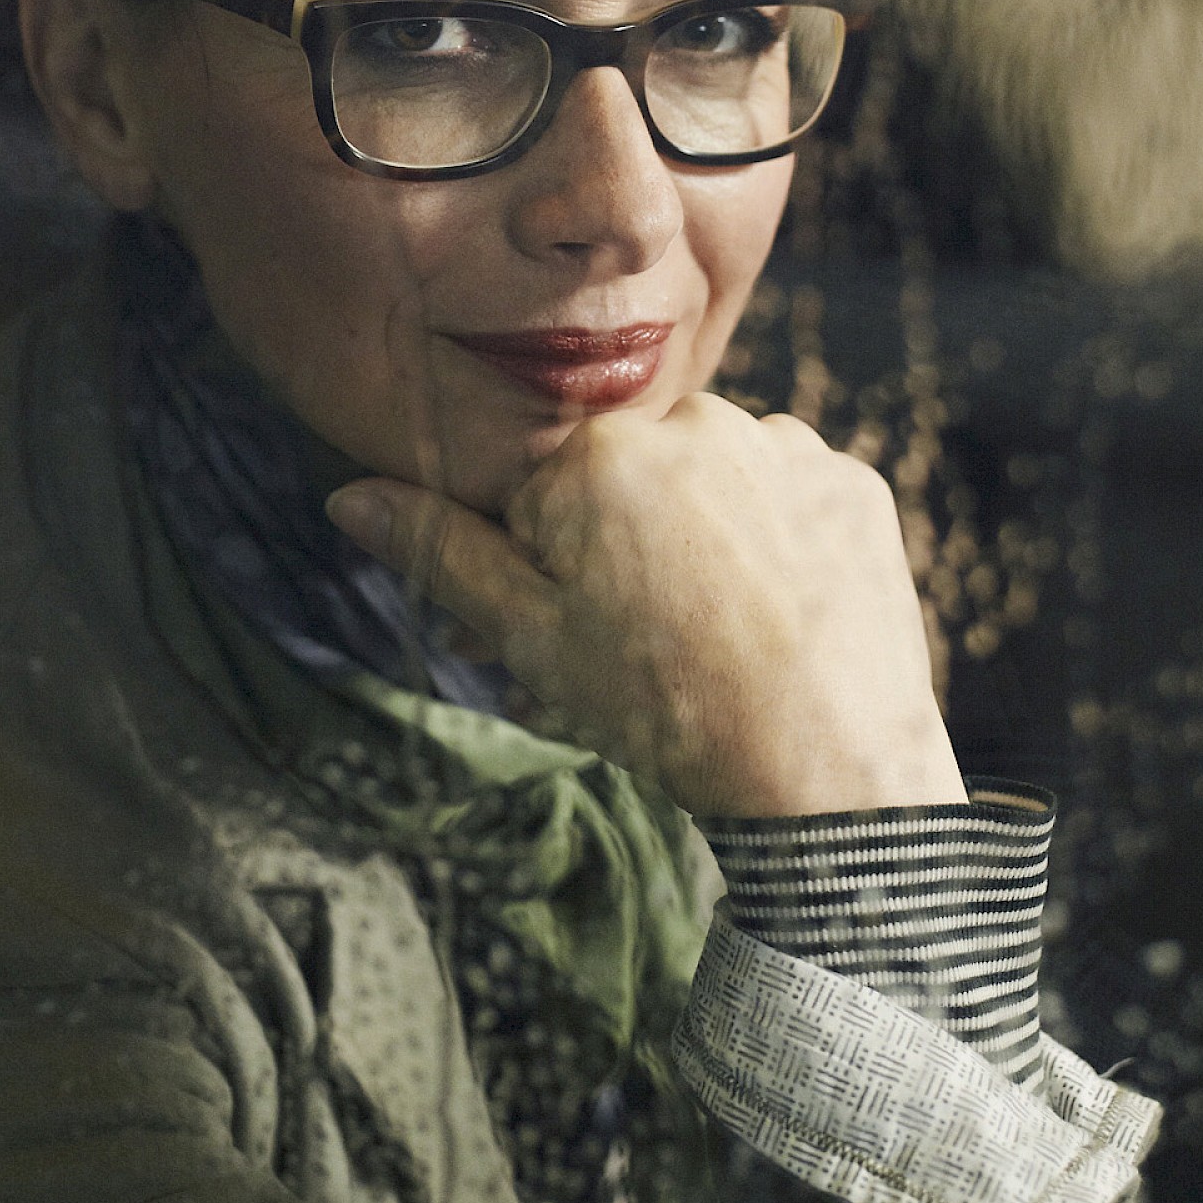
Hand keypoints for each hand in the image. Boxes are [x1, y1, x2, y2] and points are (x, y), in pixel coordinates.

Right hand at [327, 394, 964, 817]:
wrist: (831, 782)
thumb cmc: (666, 712)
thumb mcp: (533, 641)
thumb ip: (443, 554)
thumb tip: (347, 496)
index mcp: (600, 453)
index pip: (544, 493)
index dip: (545, 568)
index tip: (570, 631)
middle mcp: (696, 419)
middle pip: (629, 477)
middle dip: (620, 545)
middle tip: (642, 646)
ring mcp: (786, 446)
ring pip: (710, 479)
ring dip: (700, 535)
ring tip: (719, 637)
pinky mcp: (855, 480)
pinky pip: (790, 492)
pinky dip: (777, 540)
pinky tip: (778, 614)